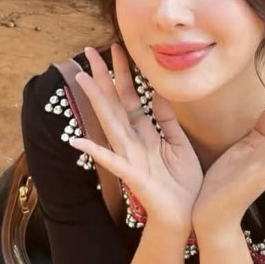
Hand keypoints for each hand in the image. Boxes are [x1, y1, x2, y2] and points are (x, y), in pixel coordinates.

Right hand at [69, 45, 202, 231]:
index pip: (130, 97)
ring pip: (110, 124)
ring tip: (81, 80)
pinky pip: (113, 162)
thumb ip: (167, 120)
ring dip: (96, 101)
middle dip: (103, 77)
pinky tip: (78, 141)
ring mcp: (129, 158)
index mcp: (144, 133)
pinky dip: (96, 151)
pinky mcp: (132, 176)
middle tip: (88, 51)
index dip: (123, 73)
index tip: (116, 49)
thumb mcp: (179, 144)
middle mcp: (132, 142)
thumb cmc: (182, 182)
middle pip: (115, 104)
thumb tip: (157, 92)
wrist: (186, 214)